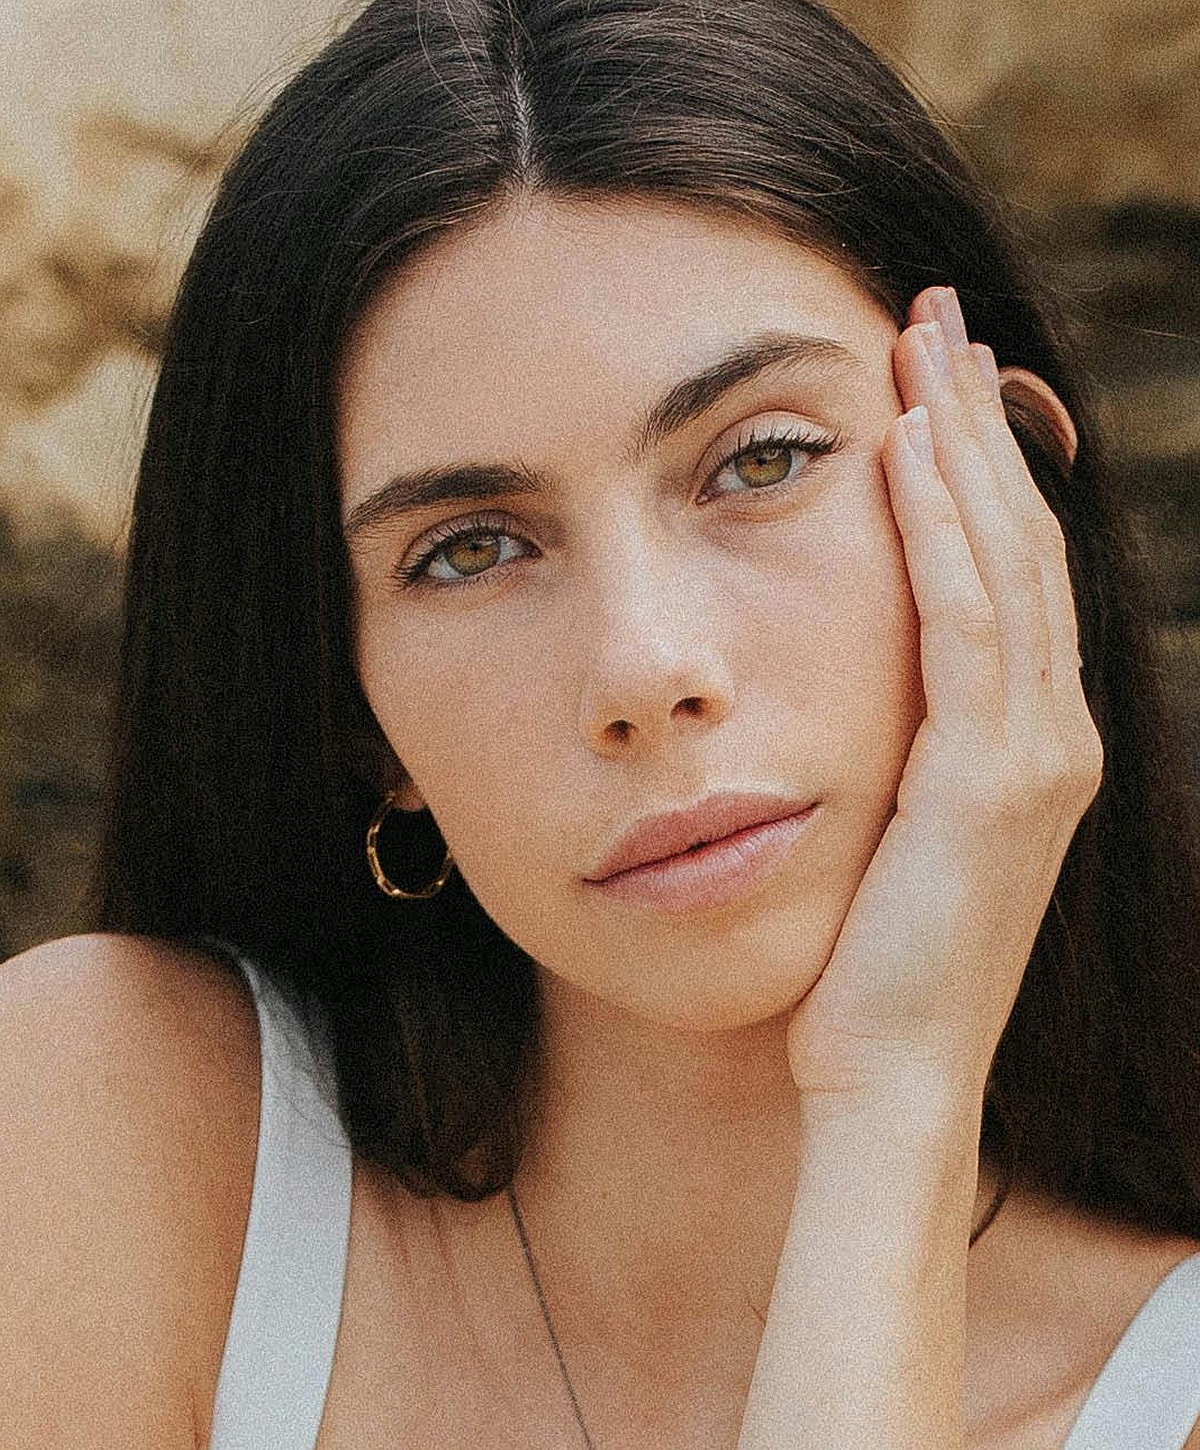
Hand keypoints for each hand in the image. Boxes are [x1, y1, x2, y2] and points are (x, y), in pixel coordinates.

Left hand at [784, 285, 1103, 1108]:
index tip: (932, 382)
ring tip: (924, 346)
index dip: (978, 469)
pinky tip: (905, 449)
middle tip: (937, 320)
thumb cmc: (869, 961)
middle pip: (1021, 543)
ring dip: (962, 447)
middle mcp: (1053, 735)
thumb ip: (901, 747)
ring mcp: (1036, 756)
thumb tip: (858, 676)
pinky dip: (943, 529)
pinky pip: (968, 623)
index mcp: (1029, 743)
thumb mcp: (895, 830)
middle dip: (977, 426)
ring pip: (1006, 563)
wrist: (885, 1073)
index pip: (1010, 573)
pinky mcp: (991, 782)